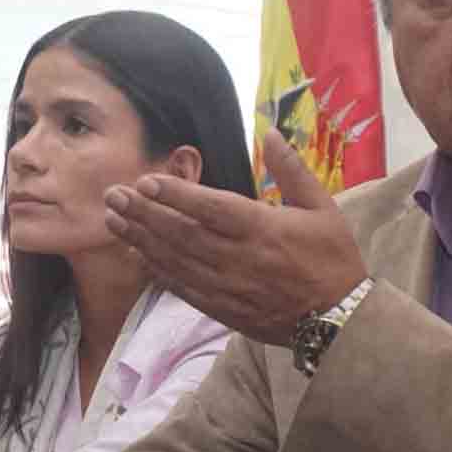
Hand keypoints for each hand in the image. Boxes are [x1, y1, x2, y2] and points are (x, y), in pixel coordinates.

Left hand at [102, 127, 368, 345]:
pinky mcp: (223, 309)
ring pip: (175, 260)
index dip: (176, 195)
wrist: (339, 318)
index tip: (145, 182)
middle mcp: (239, 258)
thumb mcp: (323, 207)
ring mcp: (228, 286)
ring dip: (141, 239)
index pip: (211, 208)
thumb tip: (270, 133)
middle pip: (182, 233)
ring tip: (113, 219)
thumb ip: (292, 170)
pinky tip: (137, 255)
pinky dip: (157, 271)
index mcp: (263, 229)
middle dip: (143, 213)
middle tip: (112, 194)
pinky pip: (182, 288)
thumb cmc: (332, 257)